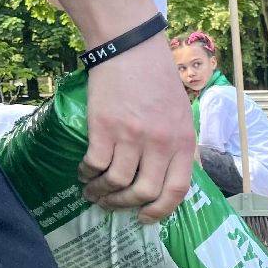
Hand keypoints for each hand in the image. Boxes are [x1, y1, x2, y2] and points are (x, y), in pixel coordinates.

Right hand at [79, 36, 197, 222]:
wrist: (130, 48)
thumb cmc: (156, 81)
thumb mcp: (181, 115)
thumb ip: (178, 146)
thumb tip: (170, 179)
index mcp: (183, 142)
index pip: (177, 190)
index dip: (161, 210)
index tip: (146, 218)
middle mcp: (160, 143)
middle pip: (144, 192)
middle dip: (126, 205)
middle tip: (112, 205)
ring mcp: (132, 136)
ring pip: (117, 183)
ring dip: (102, 194)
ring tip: (93, 193)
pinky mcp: (104, 128)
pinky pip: (94, 164)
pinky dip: (87, 174)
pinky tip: (84, 173)